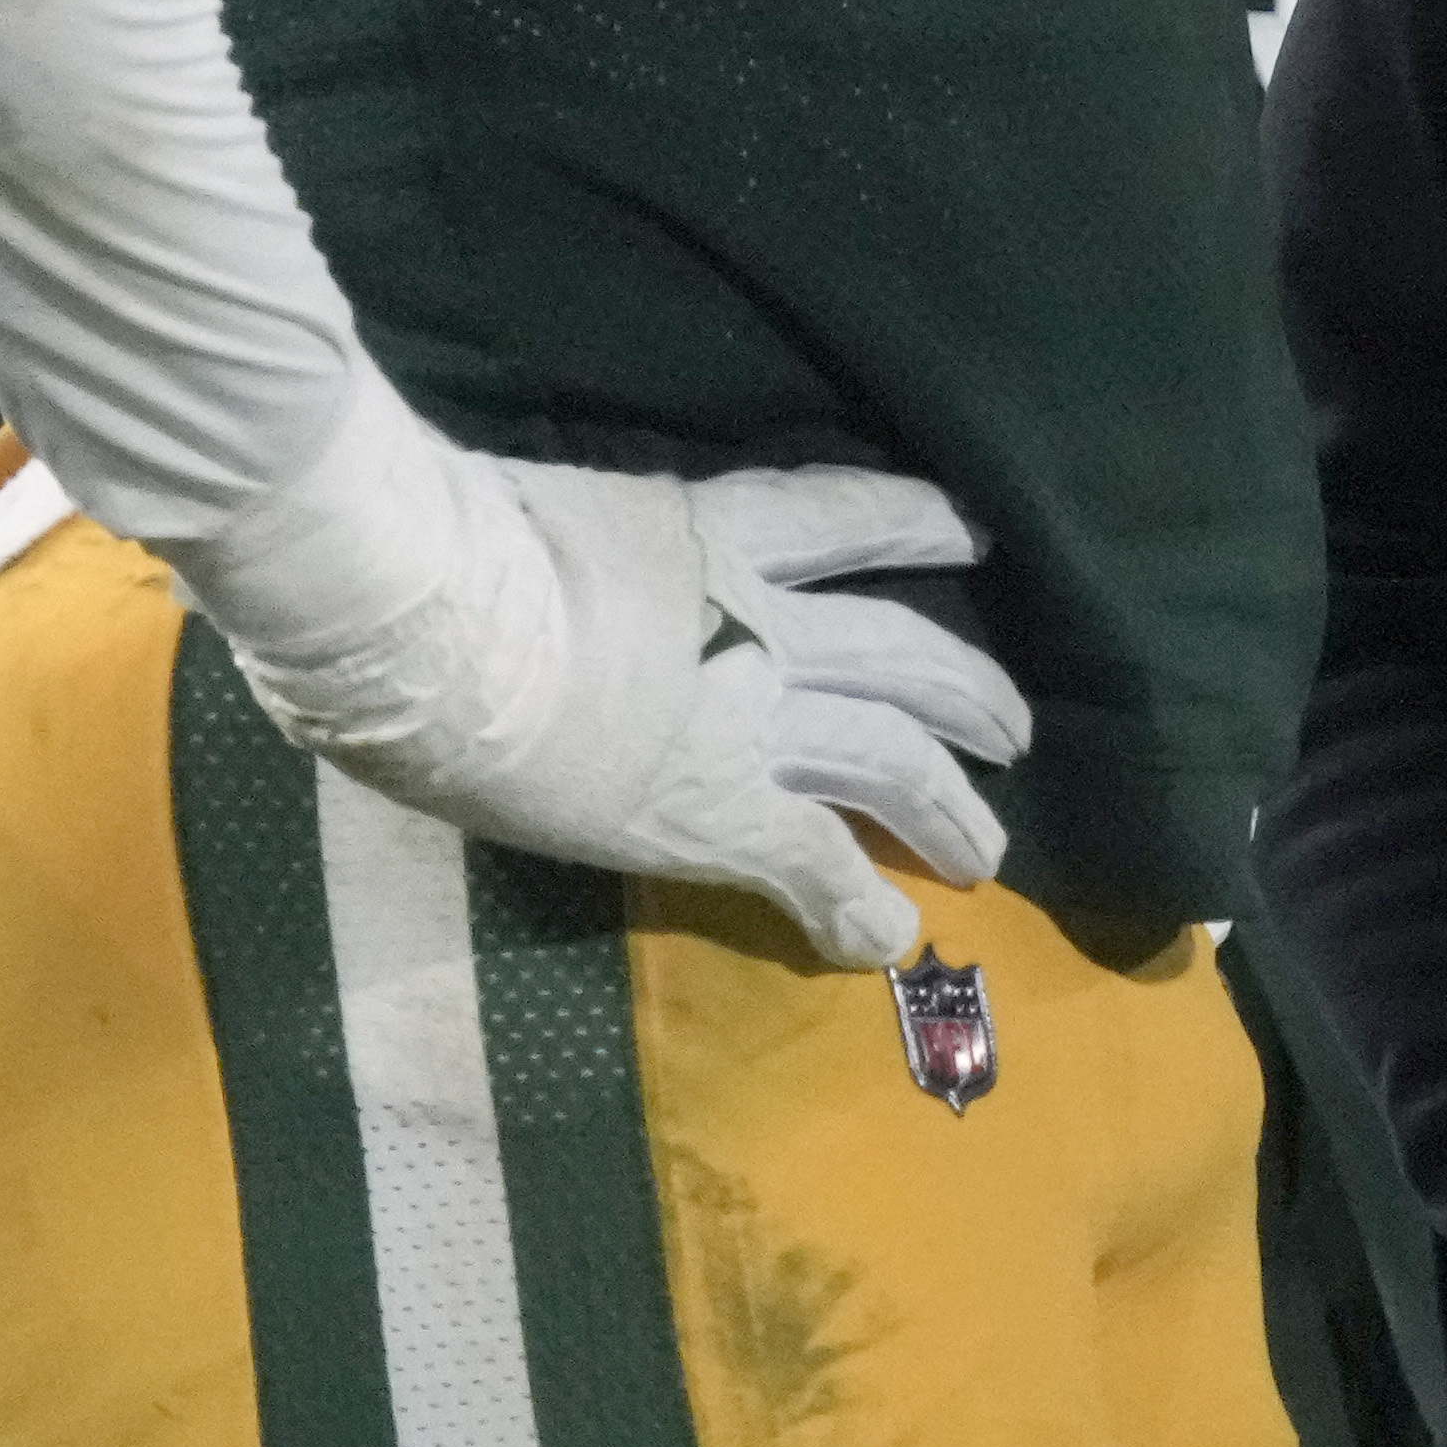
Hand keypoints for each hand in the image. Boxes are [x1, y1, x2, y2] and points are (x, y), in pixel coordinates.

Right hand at [167, 380, 1035, 967]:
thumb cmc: (448, 551)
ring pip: (892, 756)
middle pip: (899, 647)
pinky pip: (818, 863)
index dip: (913, 520)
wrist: (437, 625)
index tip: (969, 531)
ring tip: (989, 849)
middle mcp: (760, 619)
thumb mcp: (528, 512)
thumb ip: (553, 542)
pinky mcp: (724, 813)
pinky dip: (858, 902)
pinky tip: (891, 934)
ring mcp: (754, 718)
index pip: (838, 513)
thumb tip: (493, 548)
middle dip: (964, 691)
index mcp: (710, 530)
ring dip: (947, 805)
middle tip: (1009, 728)